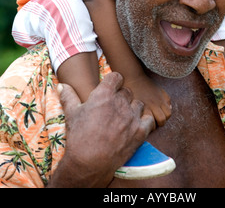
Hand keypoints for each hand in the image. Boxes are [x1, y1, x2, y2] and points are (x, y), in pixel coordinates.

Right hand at [48, 72, 153, 187]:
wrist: (89, 162)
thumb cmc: (79, 137)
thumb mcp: (71, 114)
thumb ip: (69, 96)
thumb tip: (61, 85)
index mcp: (104, 94)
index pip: (116, 77)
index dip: (113, 82)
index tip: (110, 88)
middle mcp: (120, 102)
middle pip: (127, 91)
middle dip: (121, 97)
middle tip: (113, 108)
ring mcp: (132, 117)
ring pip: (138, 104)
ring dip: (132, 109)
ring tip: (124, 118)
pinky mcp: (140, 131)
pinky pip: (149, 119)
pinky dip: (145, 121)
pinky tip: (137, 126)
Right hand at [125, 74, 171, 126]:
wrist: (131, 77)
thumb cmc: (145, 84)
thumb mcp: (159, 89)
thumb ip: (166, 98)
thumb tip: (170, 108)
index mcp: (161, 100)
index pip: (168, 115)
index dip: (164, 117)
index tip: (156, 117)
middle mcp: (155, 104)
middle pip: (162, 120)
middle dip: (158, 123)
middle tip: (150, 121)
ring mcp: (145, 106)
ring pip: (152, 123)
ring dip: (148, 125)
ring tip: (143, 122)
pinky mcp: (136, 108)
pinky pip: (141, 120)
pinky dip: (140, 122)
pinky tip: (136, 120)